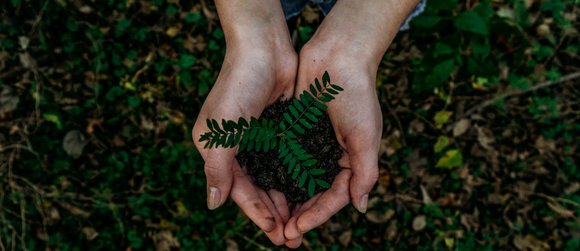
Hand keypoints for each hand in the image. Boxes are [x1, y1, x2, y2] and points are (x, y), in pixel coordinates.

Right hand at [192, 42, 297, 244]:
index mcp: (218, 150)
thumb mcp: (221, 132)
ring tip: (302, 222)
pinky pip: (288, 160)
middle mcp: (238, 147)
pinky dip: (297, 177)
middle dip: (274, 213)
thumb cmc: (237, 87)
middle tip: (292, 238)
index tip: (275, 233)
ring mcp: (260, 139)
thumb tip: (213, 205)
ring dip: (287, 200)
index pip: (239, 190)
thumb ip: (217, 169)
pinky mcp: (280, 129)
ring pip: (275, 178)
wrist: (264, 48)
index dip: (256, 213)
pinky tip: (309, 193)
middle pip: (258, 189)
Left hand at [283, 35, 382, 247]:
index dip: (316, 216)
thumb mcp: (366, 137)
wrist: (338, 55)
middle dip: (298, 216)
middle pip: (313, 194)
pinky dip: (274, 174)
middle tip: (281, 236)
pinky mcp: (294, 131)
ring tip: (270, 220)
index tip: (297, 229)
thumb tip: (361, 208)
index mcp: (351, 161)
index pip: (333, 197)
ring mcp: (311, 145)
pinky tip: (261, 188)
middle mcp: (330, 157)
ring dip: (284, 201)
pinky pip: (283, 158)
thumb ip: (365, 173)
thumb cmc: (357, 95)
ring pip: (295, 181)